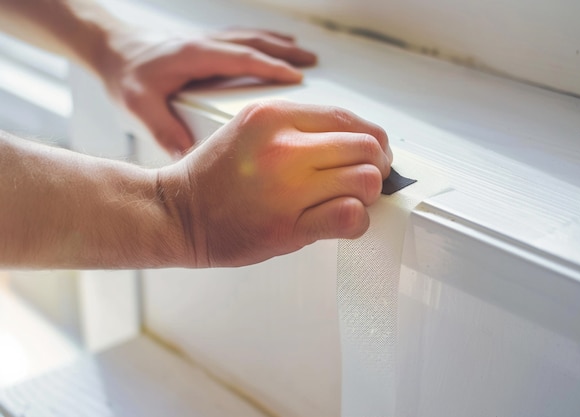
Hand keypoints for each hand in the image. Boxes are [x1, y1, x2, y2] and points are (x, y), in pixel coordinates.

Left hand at [99, 27, 316, 154]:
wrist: (109, 50)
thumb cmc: (124, 75)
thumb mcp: (138, 105)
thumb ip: (162, 130)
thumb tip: (188, 156)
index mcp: (194, 55)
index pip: (241, 58)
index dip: (271, 68)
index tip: (297, 78)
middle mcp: (204, 44)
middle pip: (253, 43)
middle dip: (285, 53)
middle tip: (312, 63)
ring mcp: (206, 41)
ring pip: (250, 38)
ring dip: (278, 45)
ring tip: (304, 55)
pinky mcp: (205, 45)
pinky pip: (241, 39)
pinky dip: (263, 42)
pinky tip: (273, 47)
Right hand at [157, 101, 392, 266]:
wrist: (176, 212)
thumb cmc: (215, 175)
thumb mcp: (252, 129)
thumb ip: (299, 129)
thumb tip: (355, 142)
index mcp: (273, 115)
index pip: (348, 119)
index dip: (372, 139)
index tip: (373, 154)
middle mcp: (282, 147)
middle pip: (366, 148)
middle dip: (376, 166)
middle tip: (366, 180)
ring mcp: (285, 188)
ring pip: (365, 181)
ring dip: (366, 195)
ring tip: (348, 200)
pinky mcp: (286, 227)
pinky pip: (350, 217)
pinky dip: (357, 220)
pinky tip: (341, 220)